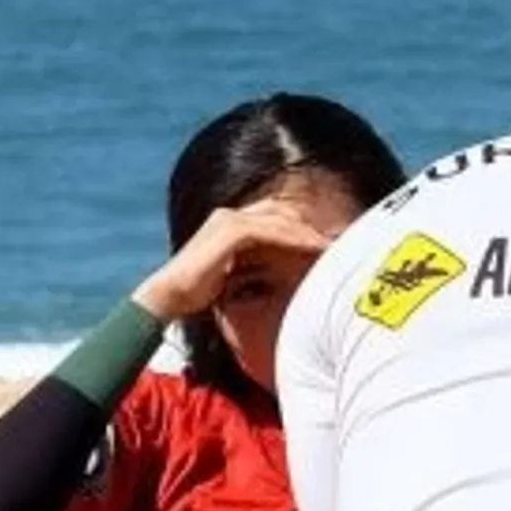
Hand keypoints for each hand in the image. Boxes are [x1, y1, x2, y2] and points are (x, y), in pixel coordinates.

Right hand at [133, 198, 340, 321]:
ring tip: (334, 245)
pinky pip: (271, 230)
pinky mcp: (230, 230)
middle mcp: (231, 215)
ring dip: (310, 232)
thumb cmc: (199, 293)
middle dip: (312, 227)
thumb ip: (254, 271)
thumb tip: (278, 281)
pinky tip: (313, 247)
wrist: (169, 296)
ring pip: (281, 220)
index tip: (330, 243)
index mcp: (233, 224)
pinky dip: (294, 238)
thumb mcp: (235, 278)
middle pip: (284, 214)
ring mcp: (229, 219)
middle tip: (341, 240)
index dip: (304, 229)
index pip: (278, 218)